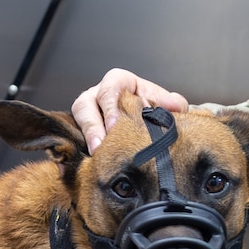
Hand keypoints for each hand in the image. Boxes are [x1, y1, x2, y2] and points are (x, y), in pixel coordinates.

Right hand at [71, 68, 188, 153]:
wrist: (149, 125)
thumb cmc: (153, 109)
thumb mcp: (165, 103)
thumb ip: (172, 103)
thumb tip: (175, 106)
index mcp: (118, 83)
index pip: (109, 88)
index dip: (110, 106)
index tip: (115, 124)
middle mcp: (97, 95)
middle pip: (85, 105)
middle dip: (92, 127)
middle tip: (100, 146)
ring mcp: (87, 113)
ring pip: (77, 121)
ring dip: (85, 139)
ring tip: (94, 156)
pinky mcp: (82, 131)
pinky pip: (73, 139)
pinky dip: (76, 151)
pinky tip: (79, 165)